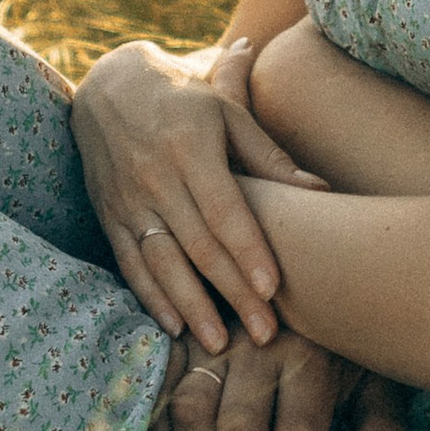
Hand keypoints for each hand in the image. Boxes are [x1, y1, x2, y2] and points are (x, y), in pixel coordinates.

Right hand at [70, 37, 320, 349]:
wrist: (109, 87)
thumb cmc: (185, 101)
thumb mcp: (228, 114)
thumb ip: (270, 157)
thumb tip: (320, 190)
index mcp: (191, 150)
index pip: (225, 211)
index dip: (249, 252)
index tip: (274, 289)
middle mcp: (156, 178)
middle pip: (200, 246)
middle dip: (233, 294)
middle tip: (266, 333)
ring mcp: (129, 201)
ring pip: (163, 264)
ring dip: (192, 307)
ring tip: (220, 344)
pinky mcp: (110, 217)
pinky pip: (130, 264)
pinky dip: (151, 298)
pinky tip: (175, 327)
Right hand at [152, 327, 413, 430]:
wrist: (322, 285)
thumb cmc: (350, 351)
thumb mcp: (378, 383)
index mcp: (312, 356)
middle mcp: (260, 343)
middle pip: (239, 428)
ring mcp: (217, 338)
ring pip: (195, 411)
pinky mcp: (188, 338)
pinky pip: (164, 385)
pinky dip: (160, 426)